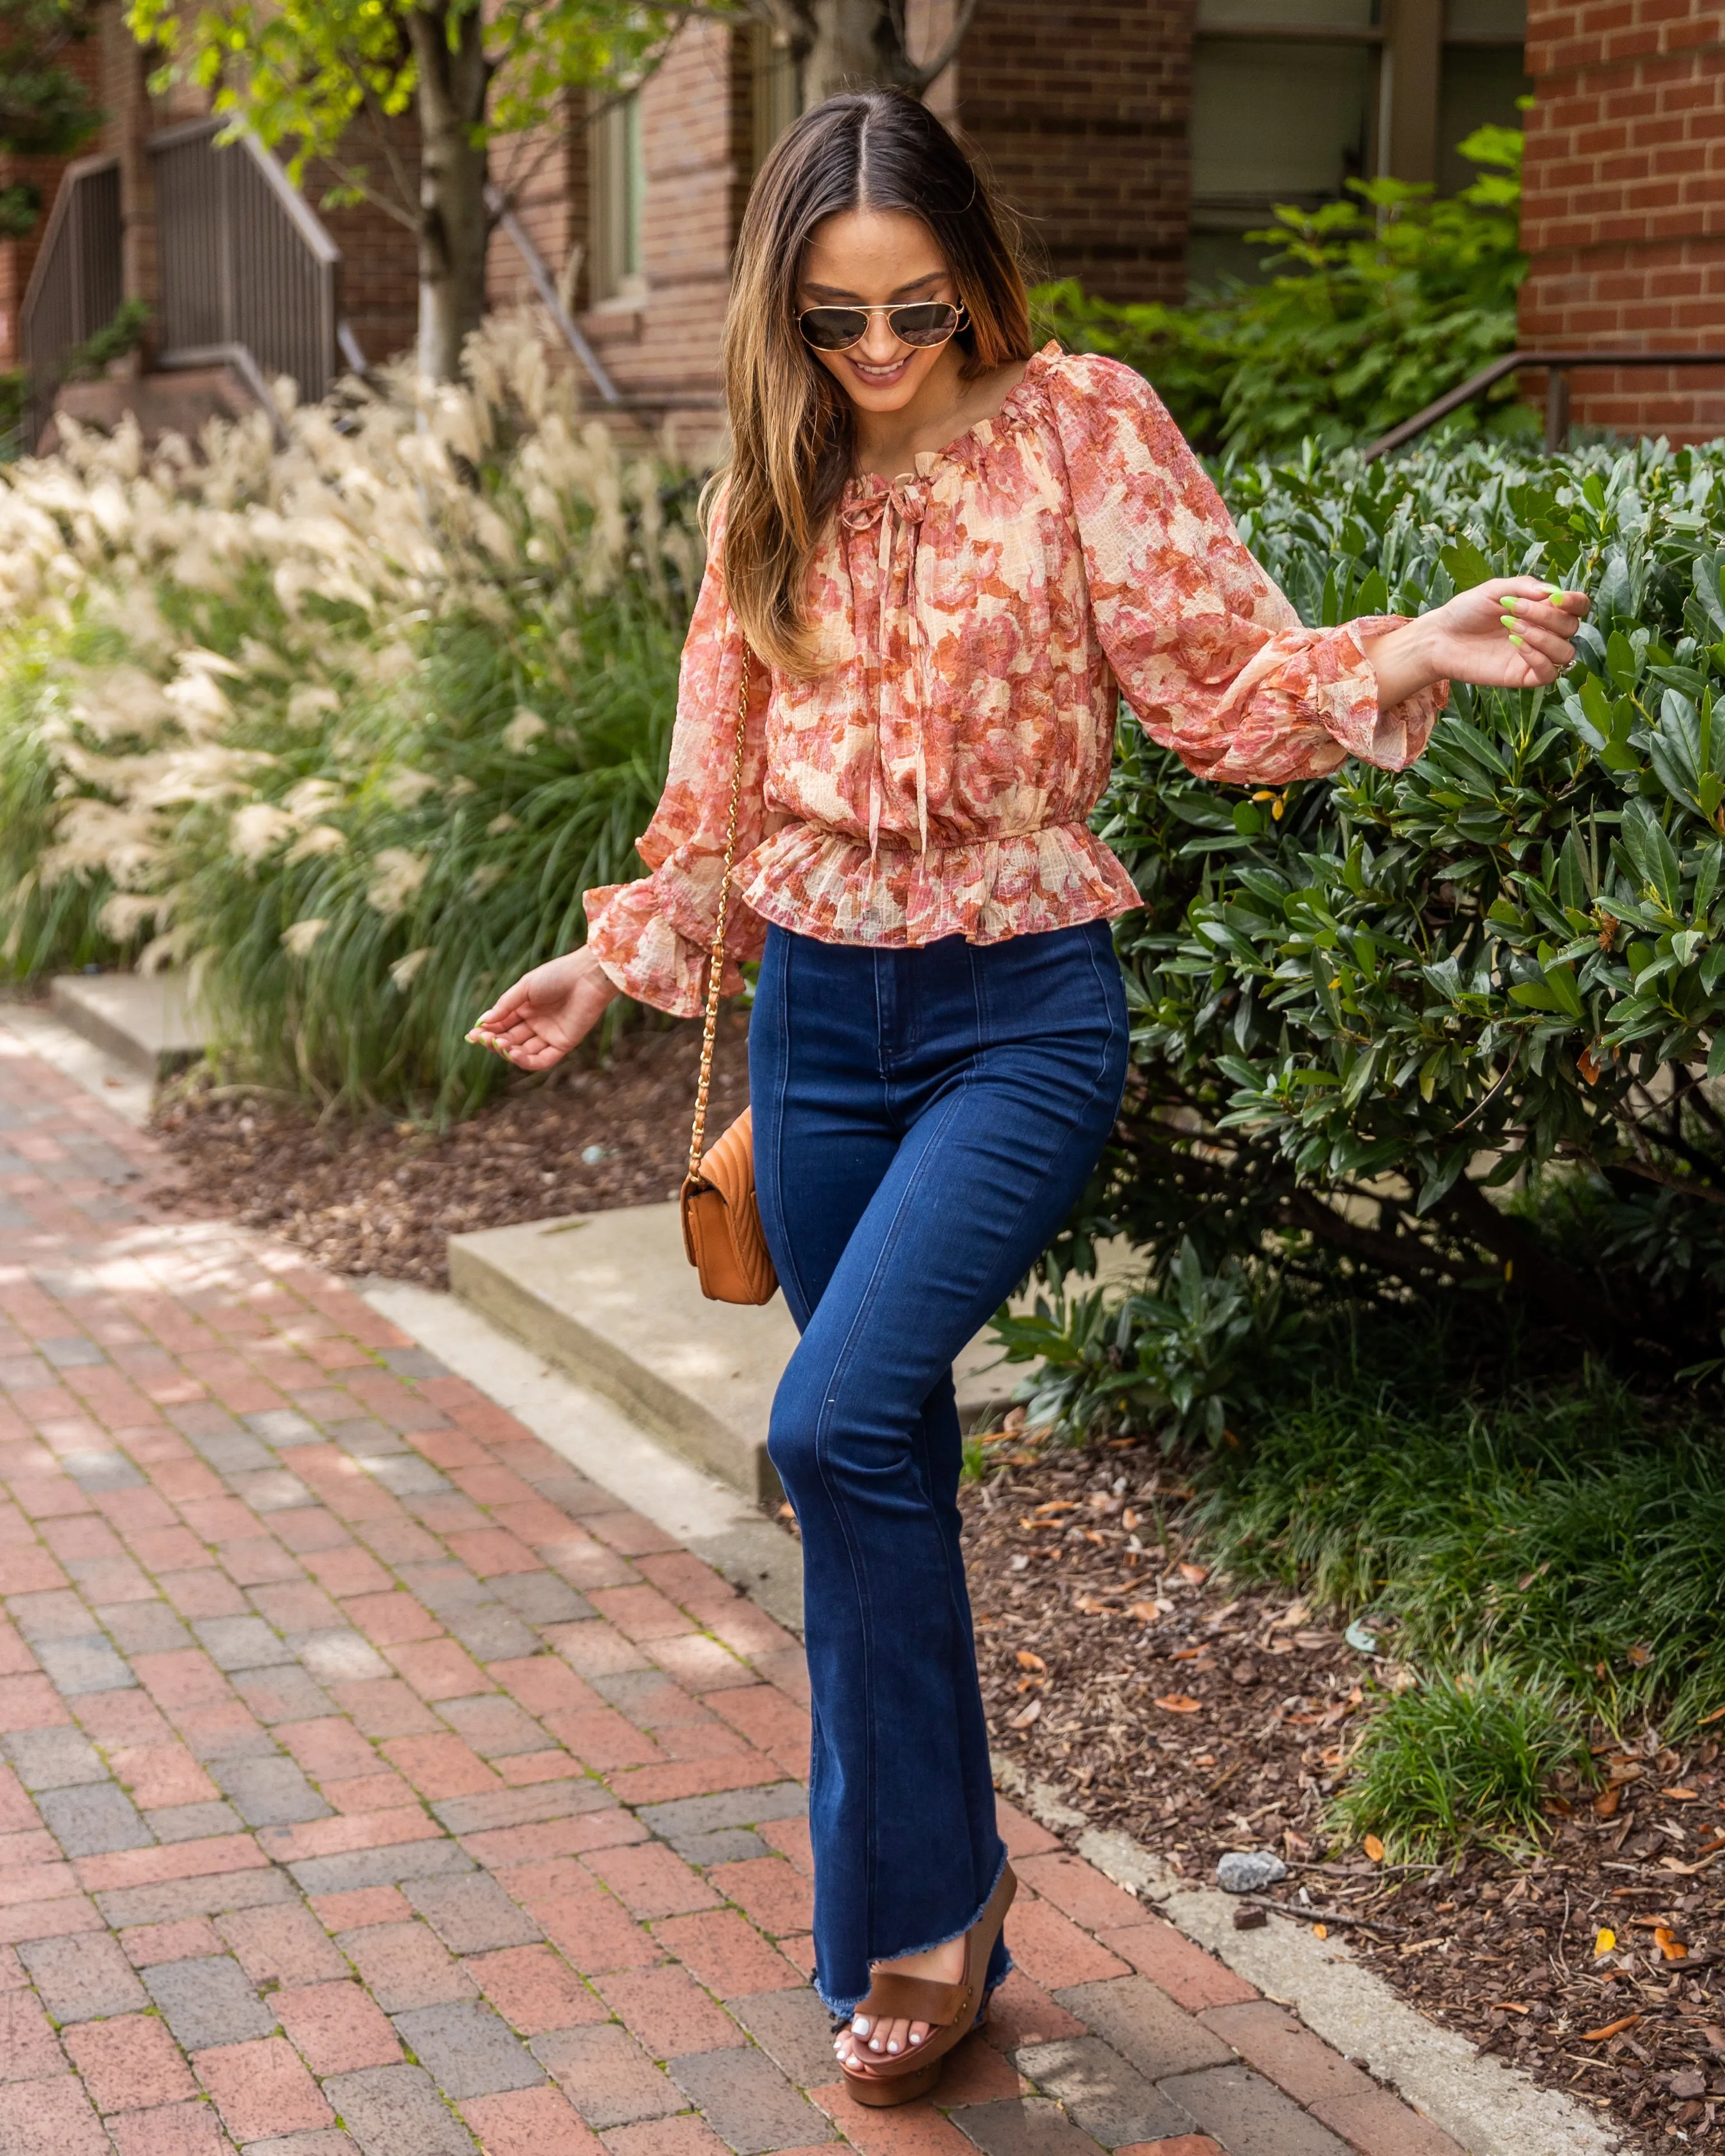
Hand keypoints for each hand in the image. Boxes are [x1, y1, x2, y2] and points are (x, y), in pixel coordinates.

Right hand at [468, 946, 619, 1070]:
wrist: (587, 975)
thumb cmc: (557, 975)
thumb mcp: (525, 987)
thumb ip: (506, 1005)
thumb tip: (484, 1022)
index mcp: (525, 1008)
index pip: (501, 1025)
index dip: (487, 1031)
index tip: (473, 1034)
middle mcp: (536, 1024)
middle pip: (510, 1040)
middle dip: (495, 1041)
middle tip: (484, 1039)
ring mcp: (548, 1035)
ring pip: (523, 1052)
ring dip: (508, 1051)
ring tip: (499, 1044)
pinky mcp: (563, 1045)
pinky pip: (541, 1060)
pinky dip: (526, 1060)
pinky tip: (513, 1053)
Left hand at [1363, 578, 1589, 705]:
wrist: (1439, 637)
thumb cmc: (1466, 611)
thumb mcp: (1494, 590)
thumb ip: (1524, 587)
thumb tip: (1553, 593)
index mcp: (1543, 609)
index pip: (1578, 607)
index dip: (1576, 602)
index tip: (1557, 598)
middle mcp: (1544, 633)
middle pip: (1572, 627)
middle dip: (1547, 616)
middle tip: (1514, 609)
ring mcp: (1535, 656)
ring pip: (1566, 652)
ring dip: (1543, 636)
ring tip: (1511, 626)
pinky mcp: (1523, 676)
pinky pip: (1549, 673)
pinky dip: (1538, 658)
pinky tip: (1516, 645)